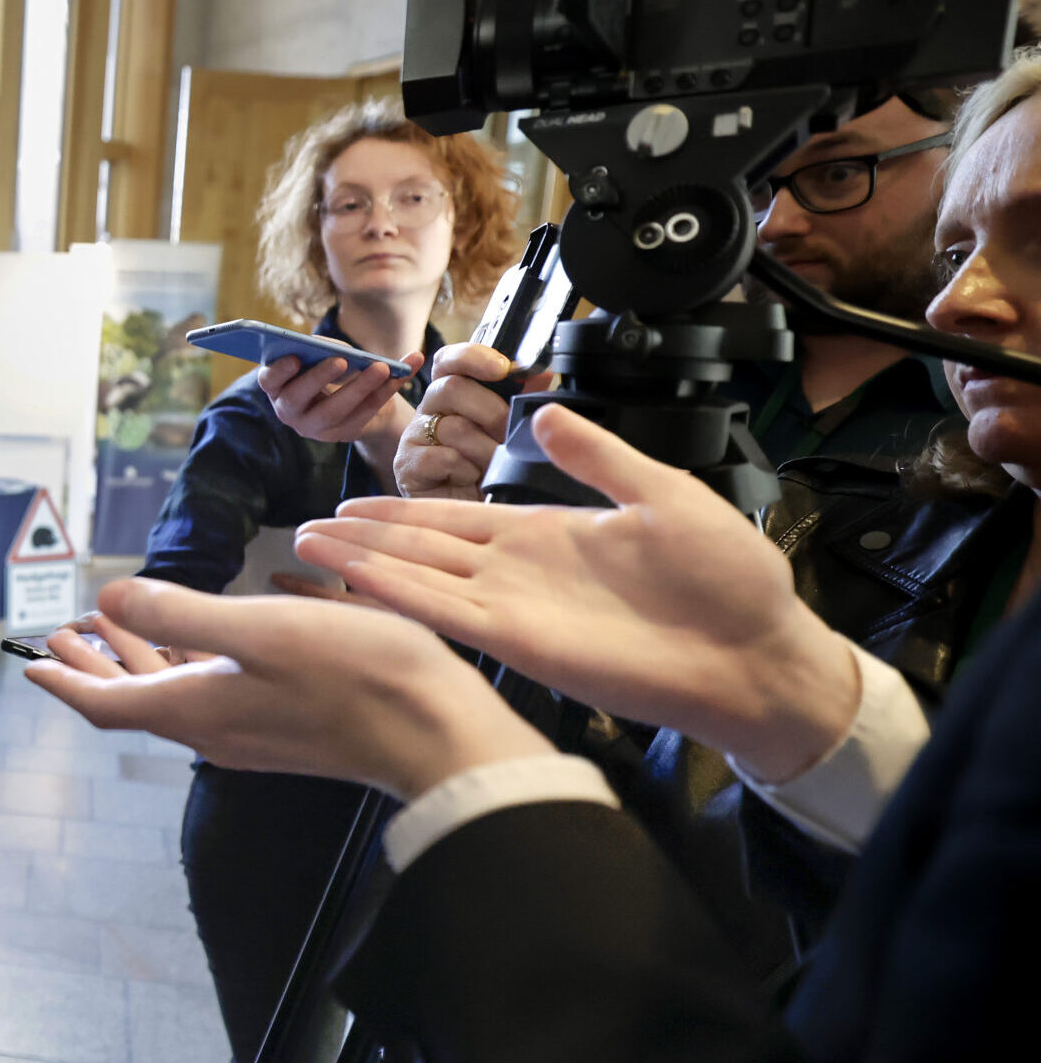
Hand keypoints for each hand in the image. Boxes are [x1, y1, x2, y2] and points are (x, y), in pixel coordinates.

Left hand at [24, 578, 552, 799]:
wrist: (437, 734)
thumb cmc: (355, 676)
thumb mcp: (259, 631)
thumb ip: (178, 616)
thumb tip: (108, 599)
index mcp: (196, 710)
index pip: (107, 704)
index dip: (66, 680)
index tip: (31, 662)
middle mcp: (214, 729)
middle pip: (136, 699)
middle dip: (96, 663)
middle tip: (62, 633)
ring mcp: (251, 731)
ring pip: (175, 695)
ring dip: (140, 661)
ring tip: (112, 629)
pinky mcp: (285, 726)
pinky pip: (215, 695)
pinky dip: (189, 666)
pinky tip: (200, 642)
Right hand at [256, 352, 421, 445]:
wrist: (358, 398)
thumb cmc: (333, 368)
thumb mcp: (327, 355)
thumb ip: (326, 350)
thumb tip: (336, 350)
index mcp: (278, 385)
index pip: (269, 380)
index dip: (279, 370)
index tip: (295, 358)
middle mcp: (289, 410)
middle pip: (297, 398)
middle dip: (319, 378)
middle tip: (342, 360)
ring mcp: (313, 427)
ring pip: (332, 412)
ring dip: (359, 388)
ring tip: (383, 367)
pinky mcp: (340, 435)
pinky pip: (362, 415)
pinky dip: (385, 392)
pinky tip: (404, 373)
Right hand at [294, 403, 859, 780]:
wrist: (755, 651)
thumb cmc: (728, 580)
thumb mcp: (661, 493)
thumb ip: (597, 456)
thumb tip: (542, 412)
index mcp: (546, 535)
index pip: (453, 519)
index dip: (399, 512)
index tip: (350, 504)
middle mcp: (516, 573)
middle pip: (420, 548)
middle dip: (364, 537)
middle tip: (306, 527)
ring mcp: (512, 608)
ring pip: (417, 578)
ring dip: (361, 564)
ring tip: (306, 545)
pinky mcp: (517, 642)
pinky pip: (443, 612)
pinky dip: (395, 594)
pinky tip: (355, 577)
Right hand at [391, 344, 552, 500]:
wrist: (473, 521)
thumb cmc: (491, 472)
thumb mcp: (512, 433)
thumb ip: (523, 401)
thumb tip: (542, 374)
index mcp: (452, 394)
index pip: (450, 360)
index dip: (473, 357)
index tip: (503, 368)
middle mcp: (429, 410)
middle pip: (451, 388)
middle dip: (491, 411)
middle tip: (508, 436)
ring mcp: (414, 437)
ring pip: (454, 427)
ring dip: (485, 450)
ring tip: (494, 467)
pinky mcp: (406, 466)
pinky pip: (443, 457)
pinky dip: (466, 471)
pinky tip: (471, 481)